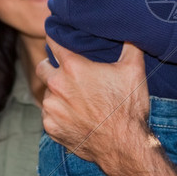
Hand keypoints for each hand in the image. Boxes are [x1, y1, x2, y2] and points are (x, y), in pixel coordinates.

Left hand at [37, 38, 150, 163]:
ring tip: (78, 99)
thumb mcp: (134, 69)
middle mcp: (56, 86)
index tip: (58, 35)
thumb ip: (129, 44)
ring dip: (58, 93)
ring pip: (47, 93)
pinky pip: (49, 115)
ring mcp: (51, 109)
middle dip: (52, 66)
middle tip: (69, 71)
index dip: (56, 36)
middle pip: (42, 67)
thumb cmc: (128, 106)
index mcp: (73, 67)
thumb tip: (128, 30)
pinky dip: (59, 114)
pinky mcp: (51, 128)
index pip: (53, 41)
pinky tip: (76, 116)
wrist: (124, 145)